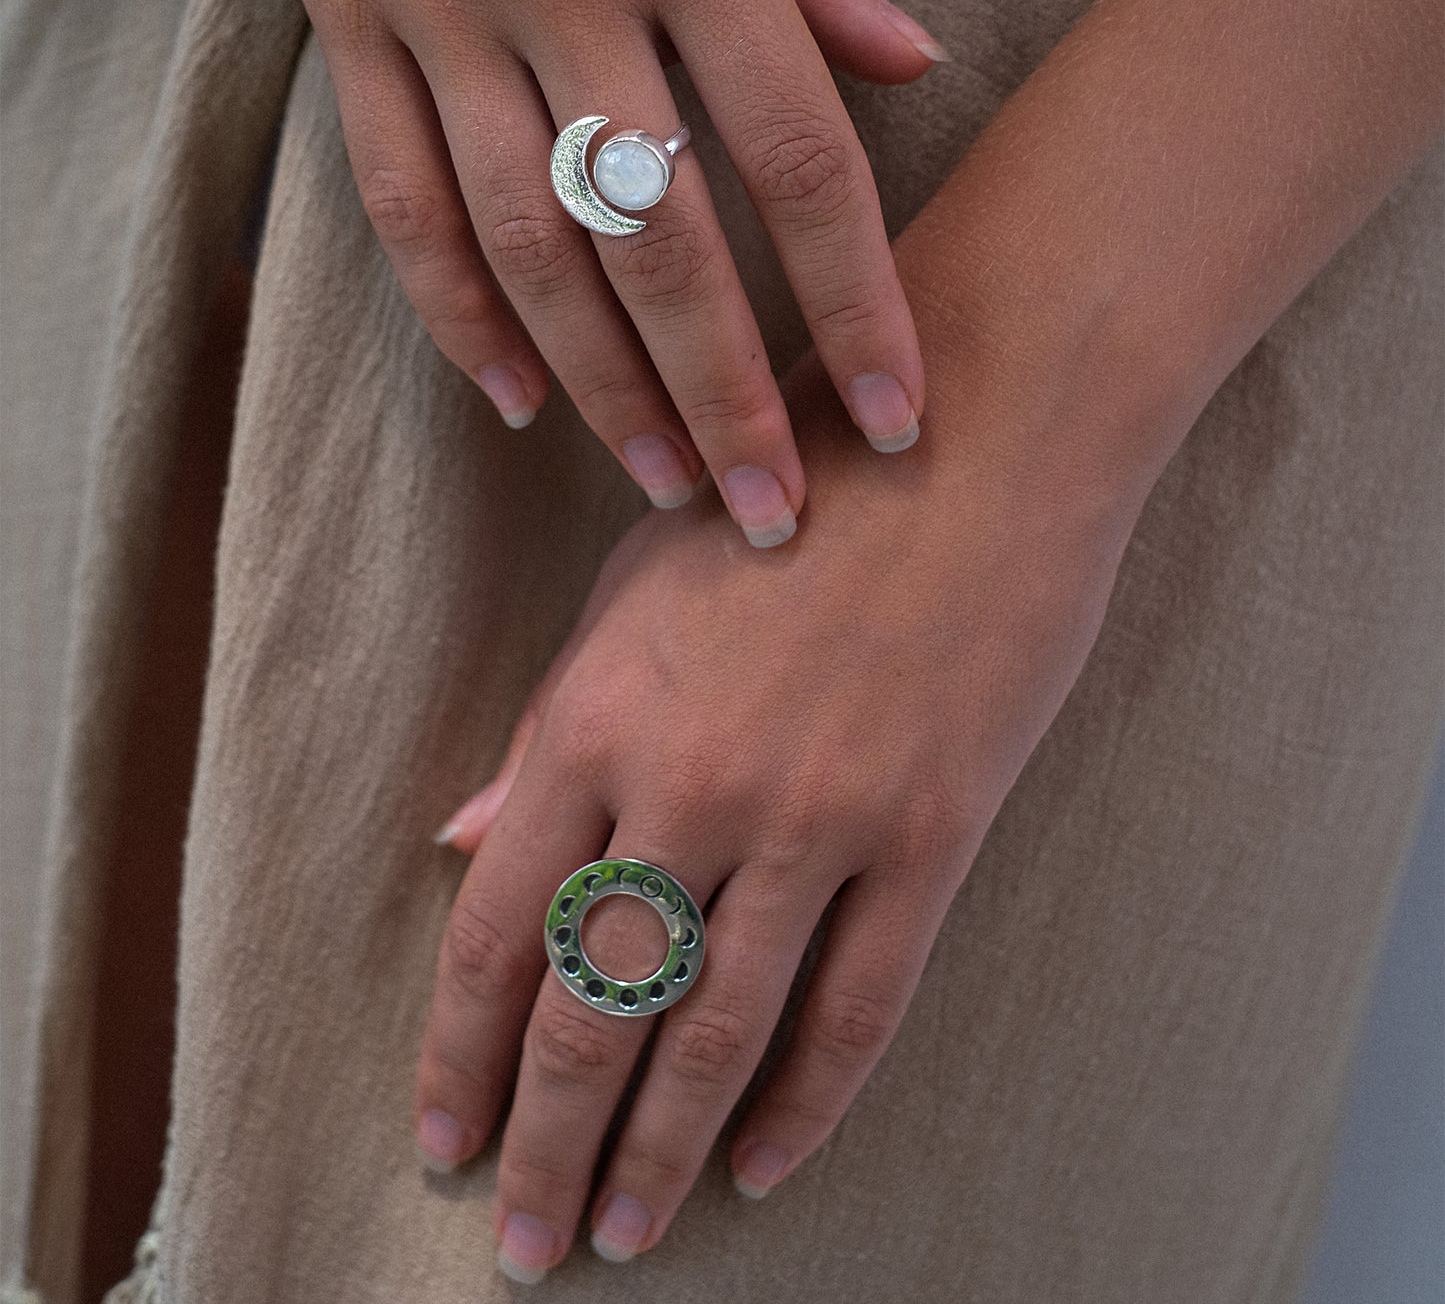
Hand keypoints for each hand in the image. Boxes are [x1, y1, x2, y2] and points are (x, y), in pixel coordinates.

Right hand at [142, 0, 944, 541]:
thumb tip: (910, 64)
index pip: (800, 158)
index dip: (857, 305)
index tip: (901, 415)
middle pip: (664, 242)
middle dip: (730, 398)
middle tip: (776, 520)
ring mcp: (438, 11)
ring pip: (529, 250)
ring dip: (602, 387)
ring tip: (662, 482)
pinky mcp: (346, 22)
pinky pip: (400, 201)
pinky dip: (453, 314)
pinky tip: (510, 396)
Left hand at [415, 351, 1142, 1276]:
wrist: (978, 432)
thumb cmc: (792, 486)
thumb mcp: (637, 582)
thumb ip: (548, 723)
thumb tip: (463, 844)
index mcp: (598, 714)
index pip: (498, 927)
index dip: (460, 1050)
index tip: (442, 1135)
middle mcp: (692, 783)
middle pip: (595, 1008)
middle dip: (546, 1143)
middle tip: (526, 1246)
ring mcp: (817, 816)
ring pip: (717, 1033)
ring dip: (658, 1155)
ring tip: (622, 1234)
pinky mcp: (930, 835)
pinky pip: (857, 1006)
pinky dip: (804, 1106)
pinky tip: (760, 1167)